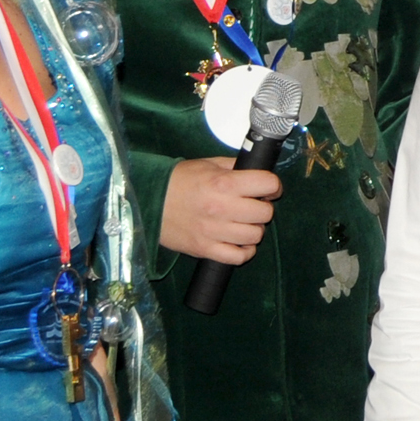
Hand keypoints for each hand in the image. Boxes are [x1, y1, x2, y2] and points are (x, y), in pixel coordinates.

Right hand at [158, 156, 281, 263]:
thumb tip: (257, 170)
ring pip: (255, 236)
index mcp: (223, 183)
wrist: (147, 201)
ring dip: (253, 229)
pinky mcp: (205, 250)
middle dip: (263, 207)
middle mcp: (221, 208)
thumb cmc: (177, 181)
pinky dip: (244, 251)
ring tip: (243, 222)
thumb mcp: (207, 164)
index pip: (268, 184)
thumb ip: (234, 166)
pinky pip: (238, 257)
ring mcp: (214, 232)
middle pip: (265, 213)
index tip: (268, 188)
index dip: (272, 186)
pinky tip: (238, 241)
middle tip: (252, 205)